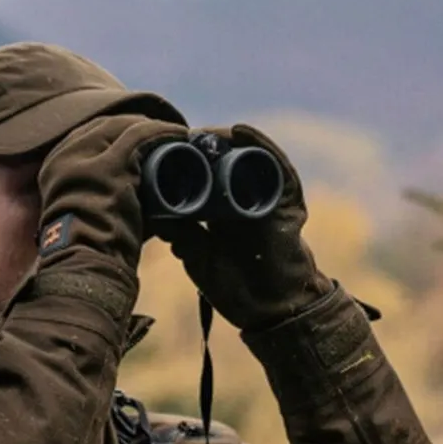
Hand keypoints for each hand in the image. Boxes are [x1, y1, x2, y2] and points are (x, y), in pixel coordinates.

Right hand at [36, 113, 188, 278]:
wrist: (84, 264)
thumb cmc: (89, 250)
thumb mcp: (81, 212)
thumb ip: (95, 196)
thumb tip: (128, 193)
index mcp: (54, 165)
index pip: (87, 135)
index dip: (114, 132)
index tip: (136, 136)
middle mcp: (65, 154)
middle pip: (105, 127)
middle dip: (133, 126)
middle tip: (159, 131)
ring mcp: (86, 157)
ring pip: (123, 127)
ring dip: (150, 127)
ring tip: (173, 132)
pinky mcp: (111, 164)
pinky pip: (140, 135)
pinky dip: (163, 132)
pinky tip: (179, 132)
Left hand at [161, 124, 332, 331]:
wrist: (272, 311)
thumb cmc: (237, 289)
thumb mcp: (199, 257)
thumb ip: (181, 236)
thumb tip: (155, 216)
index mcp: (223, 212)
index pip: (204, 177)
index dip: (186, 162)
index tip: (162, 149)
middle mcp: (246, 200)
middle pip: (224, 161)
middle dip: (203, 146)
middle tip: (179, 135)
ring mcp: (268, 199)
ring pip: (248, 157)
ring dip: (226, 140)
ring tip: (204, 132)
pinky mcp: (287, 202)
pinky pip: (277, 166)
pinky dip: (261, 146)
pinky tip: (241, 132)